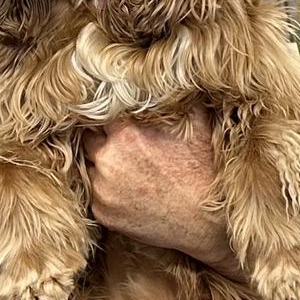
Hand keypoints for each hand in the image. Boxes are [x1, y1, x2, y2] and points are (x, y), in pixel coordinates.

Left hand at [82, 107, 244, 280]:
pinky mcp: (102, 213)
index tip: (115, 118)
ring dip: (103, 165)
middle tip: (123, 145)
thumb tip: (172, 77)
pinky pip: (95, 193)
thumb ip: (176, 100)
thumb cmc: (204, 171)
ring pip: (91, 166)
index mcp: (125, 134)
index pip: (99, 113)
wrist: (209, 222)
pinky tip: (131, 190)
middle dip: (103, 139)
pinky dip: (107, 190)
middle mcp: (108, 160)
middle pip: (90, 139)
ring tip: (128, 169)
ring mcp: (102, 189)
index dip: (109, 115)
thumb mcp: (196, 125)